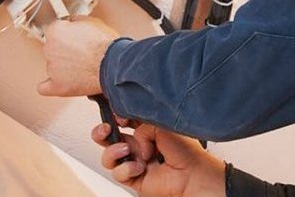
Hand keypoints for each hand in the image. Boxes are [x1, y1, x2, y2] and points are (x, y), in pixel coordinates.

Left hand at [37, 17, 118, 96]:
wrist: (113, 65)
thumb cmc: (105, 45)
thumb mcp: (92, 21)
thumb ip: (76, 21)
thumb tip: (73, 22)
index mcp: (55, 32)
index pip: (56, 30)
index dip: (68, 33)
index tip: (74, 37)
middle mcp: (49, 49)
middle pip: (53, 48)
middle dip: (65, 50)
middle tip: (81, 52)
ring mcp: (52, 68)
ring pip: (52, 66)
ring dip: (63, 66)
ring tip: (81, 67)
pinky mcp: (58, 86)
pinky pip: (45, 88)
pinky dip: (50, 86)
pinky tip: (57, 83)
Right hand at [93, 121, 225, 196]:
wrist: (193, 175)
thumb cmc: (186, 150)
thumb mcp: (160, 124)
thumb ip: (140, 124)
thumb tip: (130, 136)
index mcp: (147, 130)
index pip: (123, 121)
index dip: (116, 117)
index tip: (117, 114)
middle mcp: (139, 146)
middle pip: (109, 138)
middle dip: (101, 132)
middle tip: (106, 129)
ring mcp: (135, 162)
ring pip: (109, 157)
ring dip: (113, 151)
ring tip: (127, 150)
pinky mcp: (134, 179)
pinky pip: (117, 173)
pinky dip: (126, 168)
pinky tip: (140, 166)